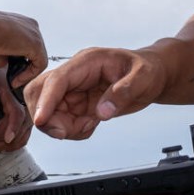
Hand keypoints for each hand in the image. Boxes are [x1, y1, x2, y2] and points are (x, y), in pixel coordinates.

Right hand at [0, 11, 45, 85]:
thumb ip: (4, 53)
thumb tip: (4, 63)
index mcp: (22, 22)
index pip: (27, 43)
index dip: (20, 58)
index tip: (11, 68)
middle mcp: (31, 26)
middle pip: (34, 50)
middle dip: (24, 65)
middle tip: (14, 76)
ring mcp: (36, 35)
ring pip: (38, 58)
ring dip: (27, 72)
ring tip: (15, 80)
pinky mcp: (37, 45)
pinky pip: (40, 64)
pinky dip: (29, 75)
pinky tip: (17, 80)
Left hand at [0, 61, 33, 156]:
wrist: (11, 80)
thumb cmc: (0, 81)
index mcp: (15, 100)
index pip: (17, 116)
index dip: (13, 128)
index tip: (6, 138)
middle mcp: (25, 112)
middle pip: (14, 134)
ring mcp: (27, 120)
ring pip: (17, 141)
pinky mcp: (25, 126)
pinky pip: (21, 140)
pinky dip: (9, 147)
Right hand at [25, 47, 166, 140]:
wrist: (152, 76)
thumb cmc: (148, 70)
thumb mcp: (143, 78)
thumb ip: (123, 93)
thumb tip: (103, 111)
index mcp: (87, 61)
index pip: (57, 80)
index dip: (46, 100)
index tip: (41, 121)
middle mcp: (75, 75)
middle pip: (41, 93)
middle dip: (47, 117)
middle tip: (67, 132)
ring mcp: (74, 90)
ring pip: (49, 112)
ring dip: (63, 127)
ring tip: (90, 125)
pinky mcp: (77, 104)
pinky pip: (62, 121)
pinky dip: (73, 130)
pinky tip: (91, 124)